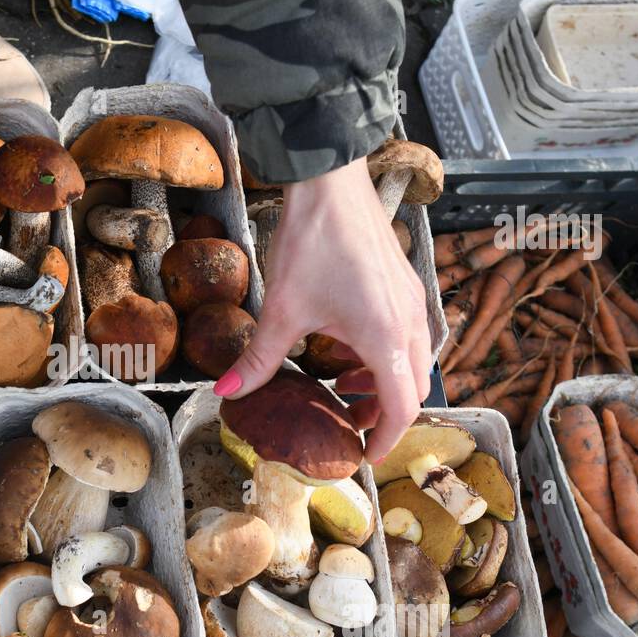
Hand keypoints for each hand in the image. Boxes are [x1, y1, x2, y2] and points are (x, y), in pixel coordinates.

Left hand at [214, 156, 431, 462]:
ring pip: (411, 360)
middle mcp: (410, 322)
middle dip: (383, 413)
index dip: (386, 439)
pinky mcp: (404, 284)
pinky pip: (406, 334)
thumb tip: (226, 392)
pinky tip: (347, 348)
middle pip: (411, 388)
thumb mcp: (281, 309)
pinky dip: (384, 354)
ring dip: (383, 382)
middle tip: (348, 425)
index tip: (365, 457)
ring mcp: (412, 300)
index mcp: (386, 337)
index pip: (401, 407)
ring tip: (344, 388)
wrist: (331, 179)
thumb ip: (257, 360)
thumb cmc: (313, 241)